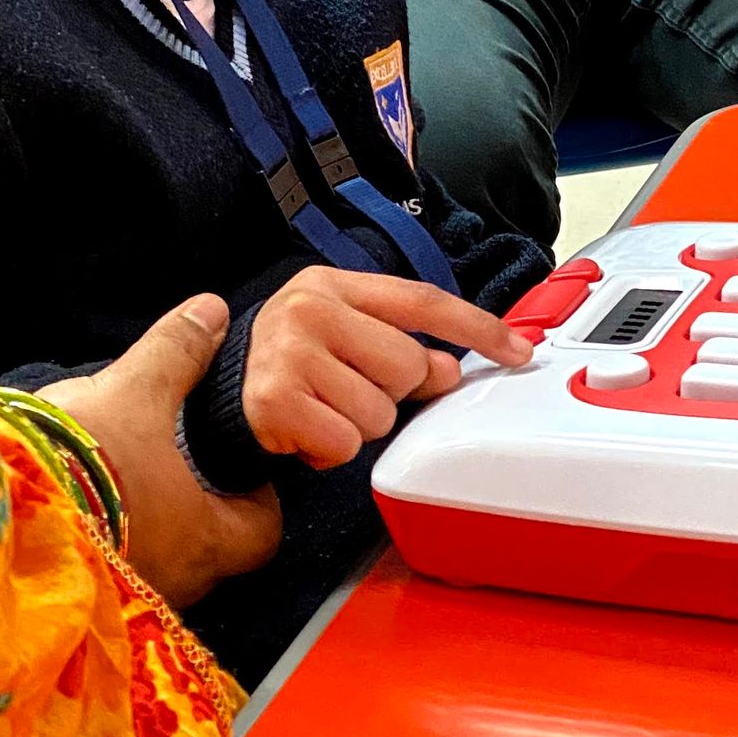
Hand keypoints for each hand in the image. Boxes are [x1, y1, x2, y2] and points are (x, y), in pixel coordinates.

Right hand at [41, 296, 283, 610]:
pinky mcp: (77, 602)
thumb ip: (176, 354)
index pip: (262, 533)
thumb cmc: (79, 462)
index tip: (235, 466)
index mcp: (205, 540)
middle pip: (210, 552)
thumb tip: (210, 311)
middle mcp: (175, 585)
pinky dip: (104, 545)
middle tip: (174, 467)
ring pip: (158, 565)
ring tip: (120, 482)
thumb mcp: (132, 392)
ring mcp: (125, 601)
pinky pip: (109, 575)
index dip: (256, 498)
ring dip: (146, 530)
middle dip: (196, 512)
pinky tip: (78, 508)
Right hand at [242, 267, 531, 470]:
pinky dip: (332, 450)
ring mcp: (289, 353)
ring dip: (361, 425)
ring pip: (380, 411)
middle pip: (408, 365)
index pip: (422, 302)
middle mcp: (311, 309)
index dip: (477, 328)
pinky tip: (309, 431)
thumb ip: (404, 345)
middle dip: (392, 391)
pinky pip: (345, 443)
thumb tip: (450, 370)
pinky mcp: (274, 402)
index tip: (518, 351)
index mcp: (338, 285)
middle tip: (351, 388)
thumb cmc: (294, 361)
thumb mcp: (349, 336)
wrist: (219, 390)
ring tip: (326, 409)